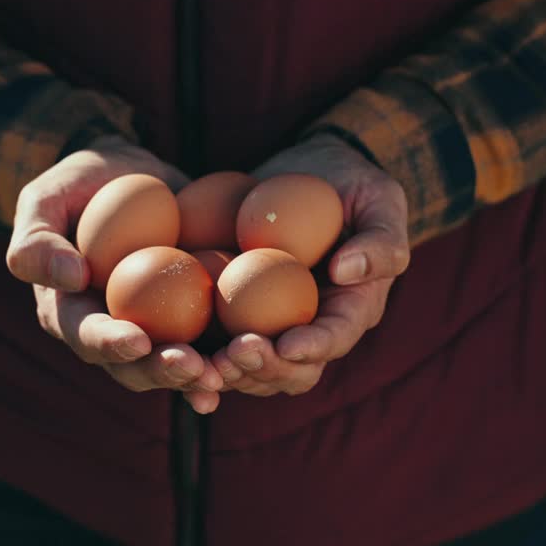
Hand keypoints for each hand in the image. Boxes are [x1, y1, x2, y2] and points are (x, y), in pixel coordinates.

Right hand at [7, 136, 223, 412]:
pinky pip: (213, 343)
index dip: (110, 343)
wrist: (130, 176)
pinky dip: (232, 356)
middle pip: (134, 366)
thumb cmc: (79, 185)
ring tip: (223, 374)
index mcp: (70, 313)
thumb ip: (37, 238)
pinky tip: (259, 358)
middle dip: (162, 371)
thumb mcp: (45, 198)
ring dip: (199, 375)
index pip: (87, 334)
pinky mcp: (193, 318)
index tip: (137, 340)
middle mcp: (112, 333)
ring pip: (175, 365)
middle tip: (190, 366)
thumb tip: (70, 278)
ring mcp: (155, 330)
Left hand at [212, 135, 409, 396]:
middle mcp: (309, 329)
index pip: (335, 338)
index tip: (288, 345)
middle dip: (263, 369)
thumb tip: (347, 271)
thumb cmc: (353, 185)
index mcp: (350, 310)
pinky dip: (192, 350)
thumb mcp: (381, 199)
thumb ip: (380, 239)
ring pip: (248, 369)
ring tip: (199, 361)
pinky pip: (211, 340)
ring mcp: (268, 325)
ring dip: (224, 371)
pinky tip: (164, 344)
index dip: (313, 347)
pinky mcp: (230, 313)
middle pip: (290, 371)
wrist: (310, 173)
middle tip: (236, 353)